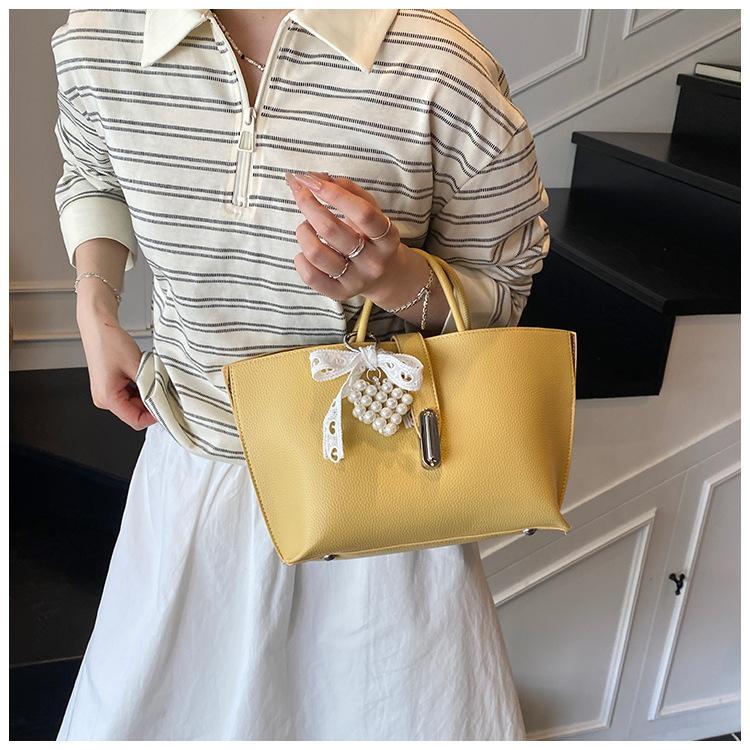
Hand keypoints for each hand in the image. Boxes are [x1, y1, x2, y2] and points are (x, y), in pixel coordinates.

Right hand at [77, 309, 156, 429]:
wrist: (98, 326)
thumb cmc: (110, 343)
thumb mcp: (137, 366)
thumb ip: (150, 386)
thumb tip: (165, 398)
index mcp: (107, 398)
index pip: (136, 421)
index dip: (154, 416)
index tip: (168, 406)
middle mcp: (103, 399)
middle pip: (135, 413)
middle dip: (151, 402)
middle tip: (164, 388)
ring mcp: (105, 393)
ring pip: (134, 404)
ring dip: (146, 393)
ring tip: (151, 377)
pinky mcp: (109, 387)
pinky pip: (130, 394)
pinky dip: (140, 388)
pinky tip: (144, 375)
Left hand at [284, 170, 407, 303]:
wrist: (387, 276)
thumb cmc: (372, 235)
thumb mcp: (372, 210)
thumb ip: (349, 190)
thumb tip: (317, 177)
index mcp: (387, 238)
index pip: (362, 213)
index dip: (333, 193)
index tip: (312, 179)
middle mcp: (373, 262)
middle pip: (332, 230)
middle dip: (308, 205)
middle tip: (300, 193)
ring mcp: (356, 280)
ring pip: (317, 253)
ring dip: (303, 232)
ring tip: (306, 226)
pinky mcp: (340, 294)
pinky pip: (311, 277)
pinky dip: (300, 259)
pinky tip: (305, 251)